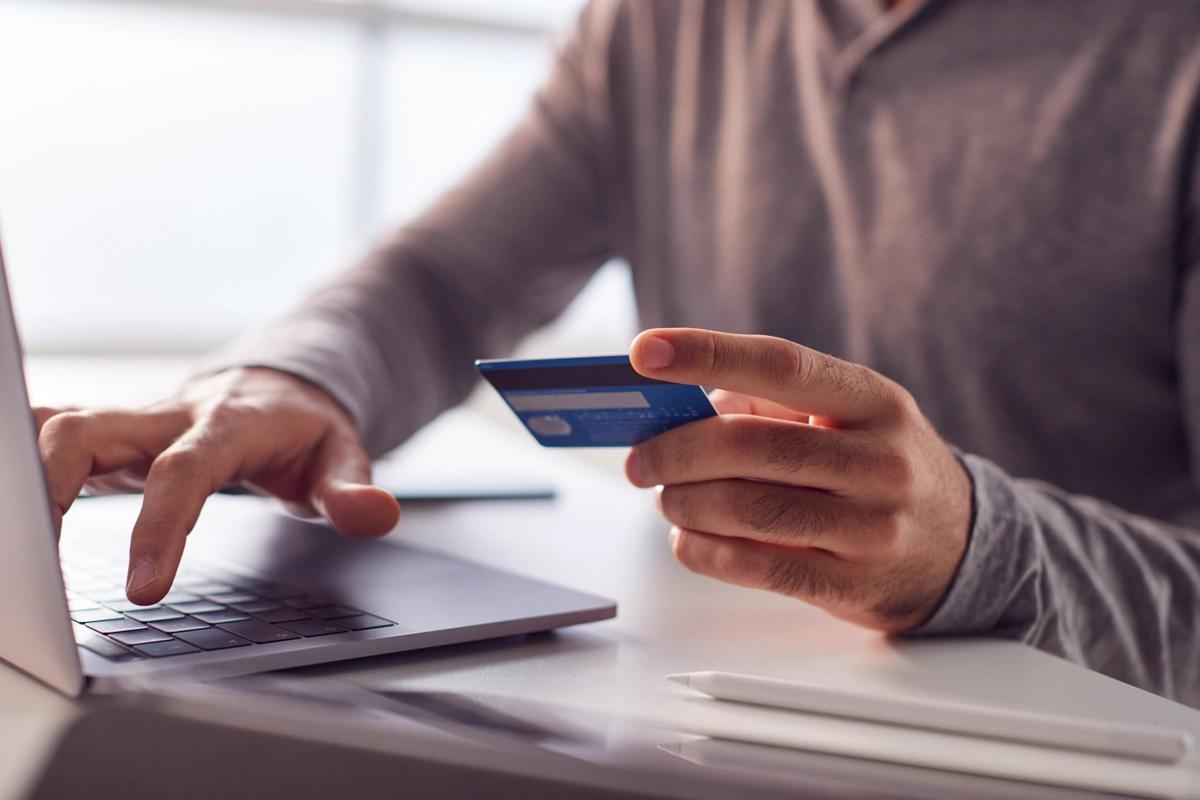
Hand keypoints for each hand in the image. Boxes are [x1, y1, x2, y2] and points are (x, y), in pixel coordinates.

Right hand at [35, 368, 400, 604]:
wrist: (279, 386)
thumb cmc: (304, 430)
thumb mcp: (342, 455)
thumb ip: (351, 488)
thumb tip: (375, 515)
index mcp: (228, 426)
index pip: (184, 472)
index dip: (161, 527)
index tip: (145, 590)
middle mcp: (168, 417)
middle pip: (91, 430)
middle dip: (52, 484)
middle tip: (39, 563)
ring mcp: (135, 423)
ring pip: (59, 428)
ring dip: (30, 479)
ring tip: (23, 553)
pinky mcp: (113, 436)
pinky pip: (55, 439)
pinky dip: (30, 471)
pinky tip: (23, 519)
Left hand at [625, 328, 970, 631]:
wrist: (962, 548)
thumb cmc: (877, 469)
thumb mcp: (846, 418)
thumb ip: (766, 405)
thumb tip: (677, 413)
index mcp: (872, 400)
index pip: (781, 364)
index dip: (707, 353)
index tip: (645, 351)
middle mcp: (879, 460)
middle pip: (748, 445)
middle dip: (674, 452)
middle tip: (640, 461)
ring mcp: (872, 527)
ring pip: (745, 509)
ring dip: (684, 503)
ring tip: (667, 499)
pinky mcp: (853, 585)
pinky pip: (754, 566)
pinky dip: (703, 551)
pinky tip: (688, 538)